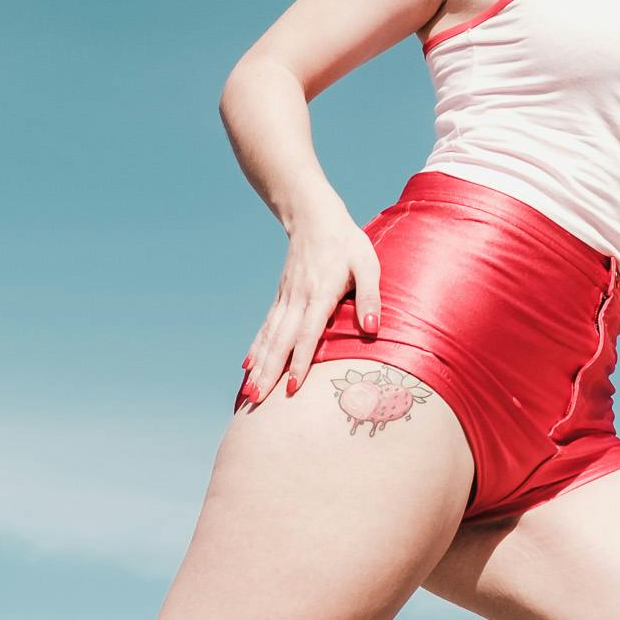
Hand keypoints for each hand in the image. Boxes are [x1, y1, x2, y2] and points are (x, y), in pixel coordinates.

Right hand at [240, 204, 379, 403]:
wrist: (314, 218)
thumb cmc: (347, 244)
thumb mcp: (367, 265)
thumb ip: (370, 297)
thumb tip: (372, 329)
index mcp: (320, 294)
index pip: (308, 334)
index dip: (300, 361)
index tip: (293, 387)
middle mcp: (297, 299)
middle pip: (281, 341)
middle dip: (269, 373)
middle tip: (258, 401)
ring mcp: (286, 299)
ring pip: (270, 337)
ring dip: (260, 365)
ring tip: (249, 392)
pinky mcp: (281, 298)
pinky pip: (266, 327)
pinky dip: (256, 347)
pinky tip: (247, 365)